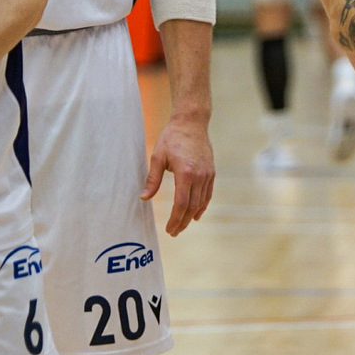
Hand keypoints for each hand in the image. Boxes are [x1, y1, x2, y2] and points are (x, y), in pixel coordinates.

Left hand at [141, 115, 214, 235]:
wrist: (191, 123)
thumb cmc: (172, 137)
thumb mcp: (158, 157)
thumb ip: (152, 179)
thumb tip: (144, 198)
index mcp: (185, 172)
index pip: (181, 203)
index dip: (175, 219)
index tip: (169, 229)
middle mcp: (199, 175)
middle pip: (192, 206)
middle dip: (182, 222)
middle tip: (174, 232)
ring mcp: (207, 174)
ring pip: (201, 202)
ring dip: (192, 216)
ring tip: (182, 225)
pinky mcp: (211, 172)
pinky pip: (208, 194)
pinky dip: (202, 206)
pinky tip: (196, 214)